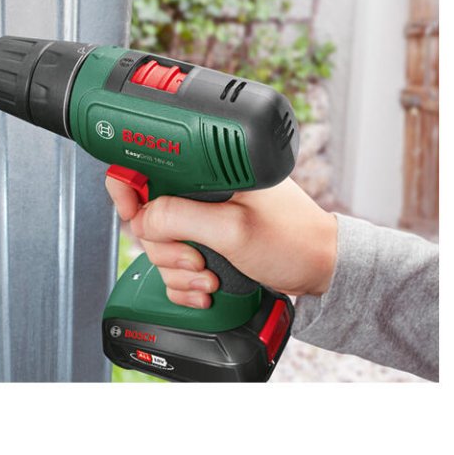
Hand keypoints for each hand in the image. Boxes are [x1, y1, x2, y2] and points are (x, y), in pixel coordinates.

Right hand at [106, 177, 337, 307]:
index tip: (134, 213)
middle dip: (167, 249)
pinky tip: (209, 287)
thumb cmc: (294, 241)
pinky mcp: (208, 244)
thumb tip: (141, 218)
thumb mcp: (233, 229)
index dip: (131, 191)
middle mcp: (203, 192)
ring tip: (211, 277)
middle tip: (196, 259)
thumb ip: (181, 218)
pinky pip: (175, 266)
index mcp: (208, 172)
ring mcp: (204, 221)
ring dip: (179, 271)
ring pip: (160, 247)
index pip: (149, 167)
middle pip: (150, 218)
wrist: (321, 271)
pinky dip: (186, 283)